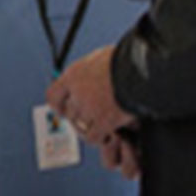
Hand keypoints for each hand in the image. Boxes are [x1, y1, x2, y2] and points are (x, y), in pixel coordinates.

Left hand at [46, 47, 138, 167]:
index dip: (58, 105)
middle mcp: (78, 93)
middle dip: (79, 117)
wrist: (141, 69)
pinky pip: (94, 137)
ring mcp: (89, 109)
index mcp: (74, 75)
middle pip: (69, 113)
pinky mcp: (104, 122)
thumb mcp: (102, 57)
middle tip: (90, 118)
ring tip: (100, 127)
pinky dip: (100, 137)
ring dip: (89, 129)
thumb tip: (94, 73)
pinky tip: (108, 133)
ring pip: (80, 127)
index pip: (53, 95)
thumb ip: (92, 70)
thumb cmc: (126, 60)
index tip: (62, 109)